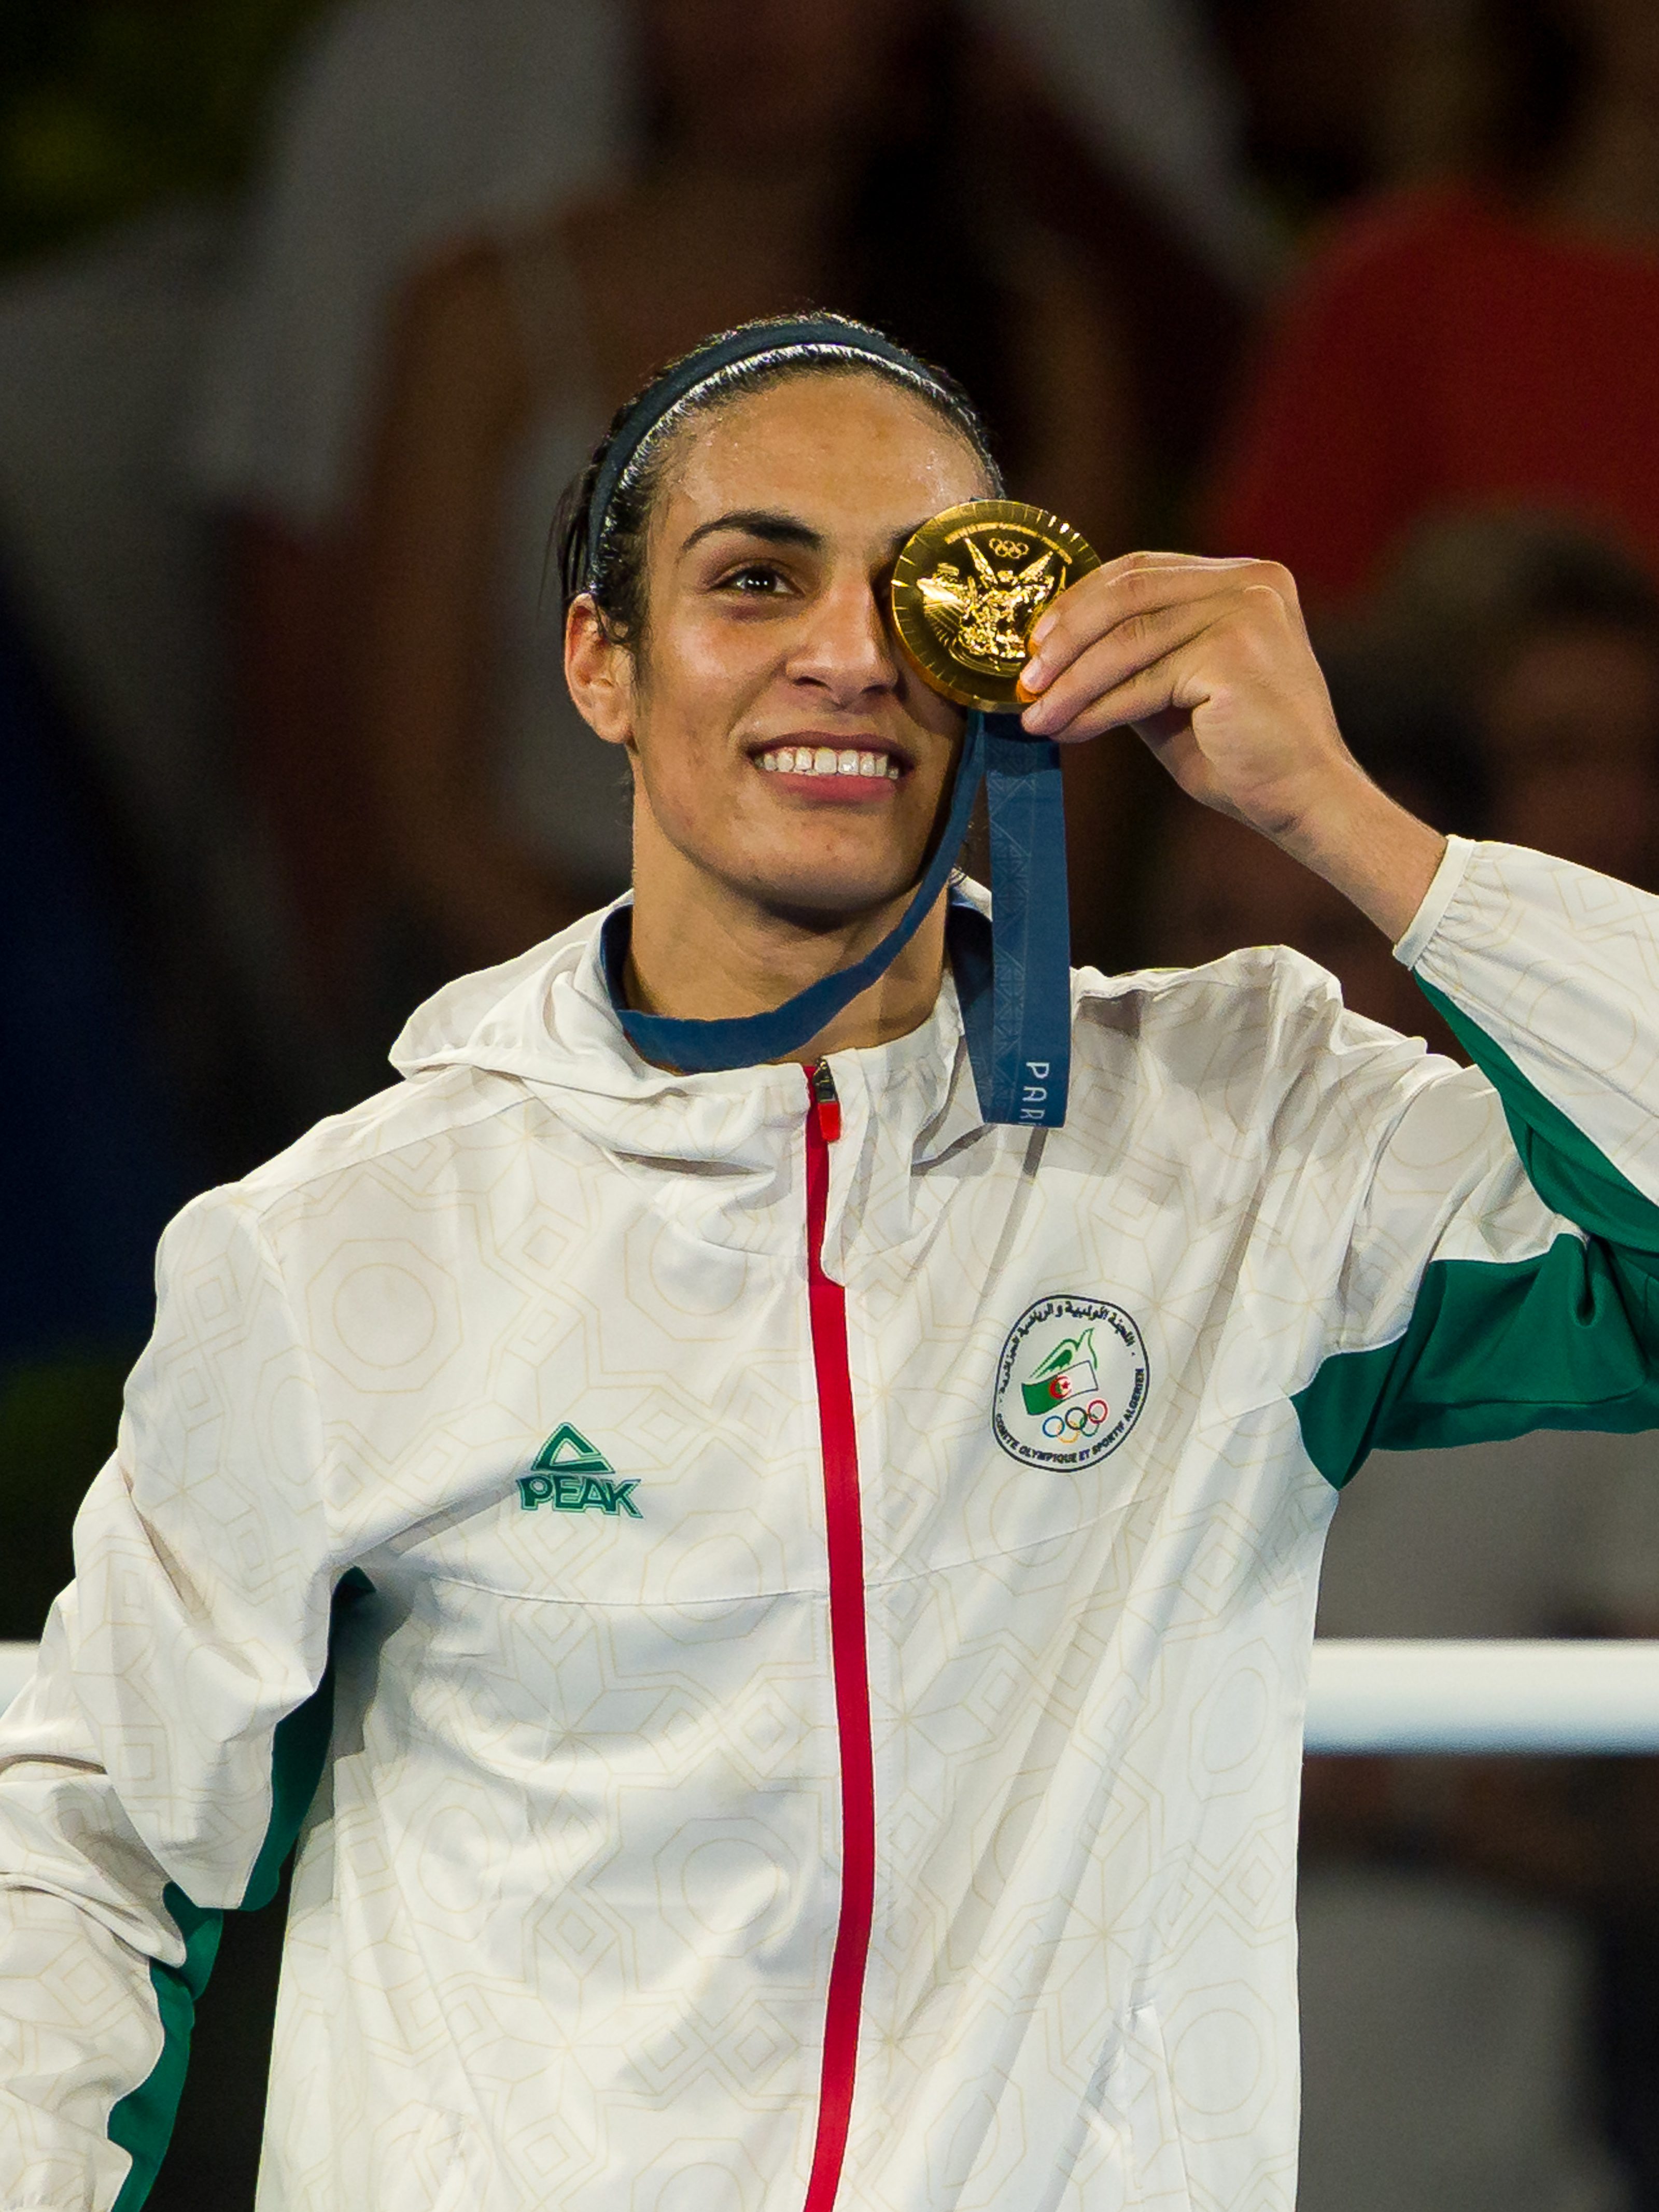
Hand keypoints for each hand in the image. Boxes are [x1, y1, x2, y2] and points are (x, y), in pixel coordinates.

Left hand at [1016, 551, 1444, 940]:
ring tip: (1035, 716)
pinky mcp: (1235, 652)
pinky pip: (1144, 678)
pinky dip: (1097, 707)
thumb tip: (1055, 654)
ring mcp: (1247, 611)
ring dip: (1071, 681)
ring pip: (1128, 638)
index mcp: (1245, 579)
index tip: (1036, 642)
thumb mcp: (1176, 693)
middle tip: (1025, 680)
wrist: (1304, 800)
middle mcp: (1251, 581)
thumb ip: (1135, 659)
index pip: (1142, 569)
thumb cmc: (1242, 754)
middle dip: (1066, 636)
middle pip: (1129, 591)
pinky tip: (1069, 730)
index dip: (1080, 601)